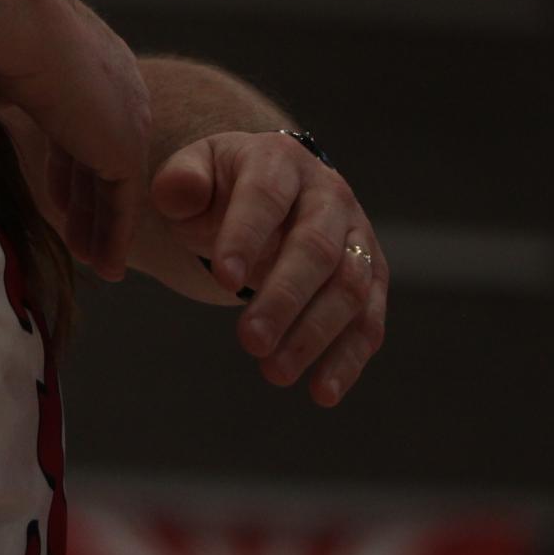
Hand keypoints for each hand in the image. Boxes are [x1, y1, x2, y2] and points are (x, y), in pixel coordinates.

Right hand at [0, 0, 151, 280]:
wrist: (9, 21)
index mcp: (86, 59)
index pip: (81, 121)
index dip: (68, 161)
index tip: (55, 193)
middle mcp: (117, 85)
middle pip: (103, 154)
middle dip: (89, 195)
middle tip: (75, 230)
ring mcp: (126, 116)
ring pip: (116, 183)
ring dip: (102, 225)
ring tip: (92, 260)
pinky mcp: (123, 147)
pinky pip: (122, 204)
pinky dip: (114, 236)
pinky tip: (106, 267)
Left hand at [152, 131, 386, 405]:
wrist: (270, 187)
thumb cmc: (222, 186)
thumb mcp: (195, 172)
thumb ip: (181, 181)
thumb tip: (182, 193)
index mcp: (280, 162)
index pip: (265, 197)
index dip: (246, 236)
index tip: (221, 279)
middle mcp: (329, 196)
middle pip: (316, 249)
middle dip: (284, 298)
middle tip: (249, 342)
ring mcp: (357, 236)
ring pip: (349, 289)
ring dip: (314, 335)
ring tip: (273, 373)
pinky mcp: (371, 276)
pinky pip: (369, 320)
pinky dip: (348, 358)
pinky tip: (321, 392)